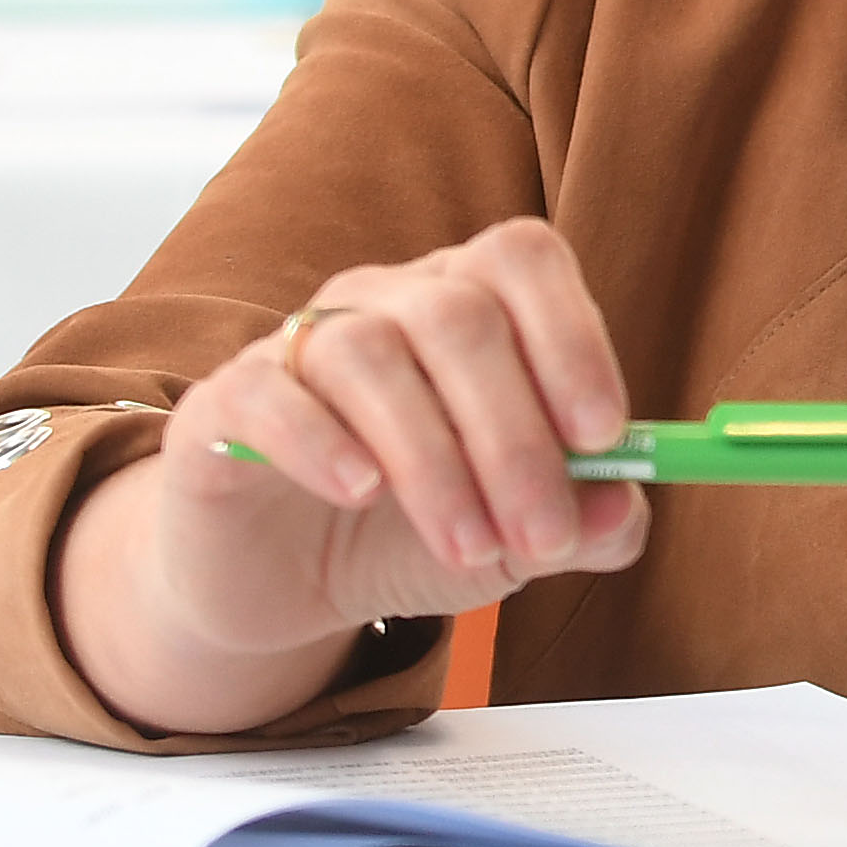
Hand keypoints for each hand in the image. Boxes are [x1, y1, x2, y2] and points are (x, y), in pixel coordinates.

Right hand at [64, 220, 650, 734]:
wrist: (282, 585)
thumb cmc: (414, 532)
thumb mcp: (517, 539)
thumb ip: (584, 523)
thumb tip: (621, 514)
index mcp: (468, 302)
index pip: (523, 261)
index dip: (571, 337)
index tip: (605, 435)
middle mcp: (384, 301)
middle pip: (460, 317)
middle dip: (515, 438)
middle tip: (541, 535)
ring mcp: (300, 344)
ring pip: (370, 355)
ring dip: (435, 462)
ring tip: (469, 548)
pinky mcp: (225, 402)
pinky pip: (271, 392)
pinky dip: (323, 442)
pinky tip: (361, 492)